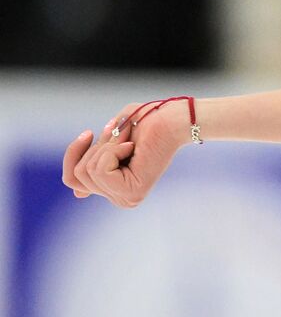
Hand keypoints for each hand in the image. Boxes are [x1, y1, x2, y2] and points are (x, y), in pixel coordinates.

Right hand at [61, 101, 188, 207]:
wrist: (172, 118)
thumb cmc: (143, 123)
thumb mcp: (108, 145)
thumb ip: (94, 169)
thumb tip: (78, 196)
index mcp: (115, 189)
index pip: (72, 180)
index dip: (74, 154)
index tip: (88, 133)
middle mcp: (120, 198)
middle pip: (76, 176)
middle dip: (94, 148)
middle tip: (121, 135)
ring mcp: (126, 198)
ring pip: (88, 170)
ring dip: (106, 146)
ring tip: (130, 140)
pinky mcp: (132, 192)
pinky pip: (101, 169)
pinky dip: (113, 150)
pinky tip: (133, 147)